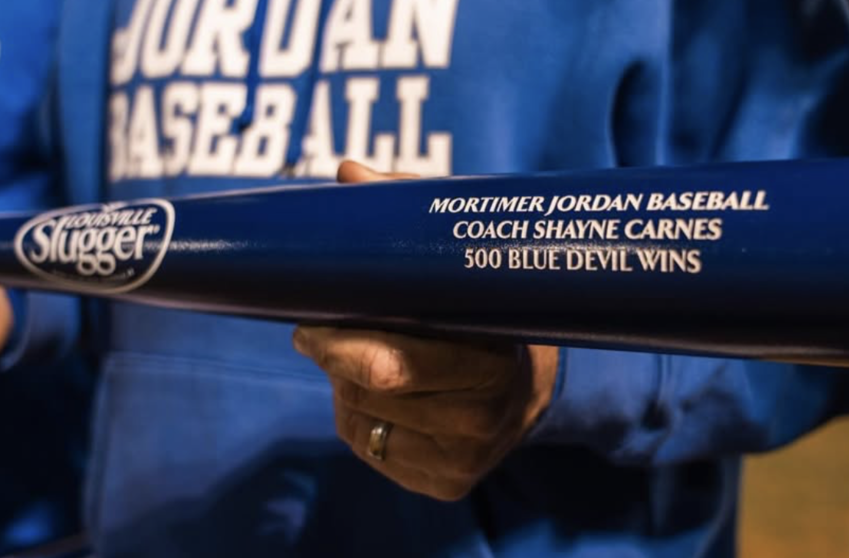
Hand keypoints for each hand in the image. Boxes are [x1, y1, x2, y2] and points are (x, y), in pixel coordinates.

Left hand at [291, 161, 559, 500]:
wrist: (535, 386)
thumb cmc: (486, 310)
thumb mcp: (461, 260)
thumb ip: (411, 213)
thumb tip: (349, 175)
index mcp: (493, 363)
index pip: (390, 365)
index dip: (338, 341)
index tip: (312, 317)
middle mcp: (482, 422)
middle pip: (367, 390)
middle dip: (336, 356)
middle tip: (321, 331)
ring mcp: (463, 461)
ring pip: (359, 420)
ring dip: (346, 386)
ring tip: (369, 358)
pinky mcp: (445, 486)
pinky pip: (368, 449)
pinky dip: (360, 418)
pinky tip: (383, 397)